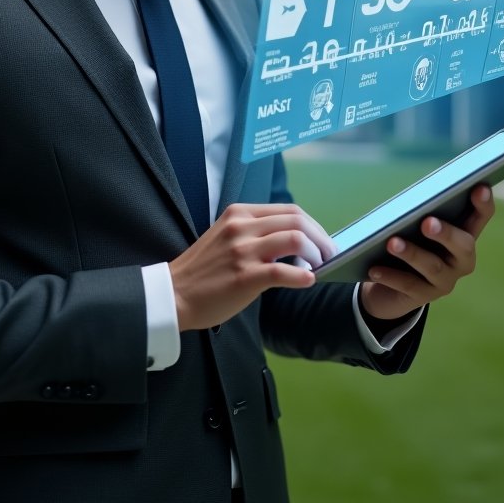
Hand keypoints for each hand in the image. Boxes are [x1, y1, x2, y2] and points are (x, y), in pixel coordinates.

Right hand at [169, 203, 335, 330]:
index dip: (313, 225)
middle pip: (297, 221)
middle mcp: (242, 226)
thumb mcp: (227, 237)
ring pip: (294, 239)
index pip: (289, 210)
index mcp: (239, 213)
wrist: (174, 293)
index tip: (322, 241)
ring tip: (319, 267)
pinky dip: (302, 276)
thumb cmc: (204, 270)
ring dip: (316, 254)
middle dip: (320, 238)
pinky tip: (308, 281)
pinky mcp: (244, 276)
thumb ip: (256, 233)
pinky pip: (283, 272)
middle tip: (328, 254)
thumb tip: (295, 242)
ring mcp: (242, 250)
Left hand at [359, 184, 495, 322]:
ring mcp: (445, 280)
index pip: (480, 217)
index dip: (482, 203)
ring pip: (432, 266)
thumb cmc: (407, 242)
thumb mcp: (414, 226)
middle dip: (446, 233)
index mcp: (463, 234)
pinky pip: (408, 286)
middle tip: (427, 222)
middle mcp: (461, 259)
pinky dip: (390, 276)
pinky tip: (374, 269)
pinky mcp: (424, 297)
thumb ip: (417, 212)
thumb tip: (405, 204)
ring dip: (411, 253)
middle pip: (463, 245)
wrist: (390, 287)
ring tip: (392, 243)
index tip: (479, 188)